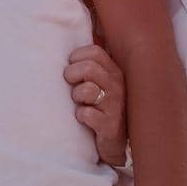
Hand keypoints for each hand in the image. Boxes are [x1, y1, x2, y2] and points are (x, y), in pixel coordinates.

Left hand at [65, 44, 126, 167]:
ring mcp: (116, 106)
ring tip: (79, 102)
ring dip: (76, 96)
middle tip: (71, 86)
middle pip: (88, 68)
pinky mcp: (110, 126)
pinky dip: (80, 115)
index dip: (76, 58)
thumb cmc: (101, 107)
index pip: (94, 52)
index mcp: (115, 72)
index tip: (72, 68)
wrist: (113, 143)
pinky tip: (84, 118)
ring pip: (86, 90)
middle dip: (71, 75)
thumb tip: (68, 41)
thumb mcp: (100, 82)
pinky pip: (86, 114)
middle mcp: (118, 86)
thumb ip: (90, 64)